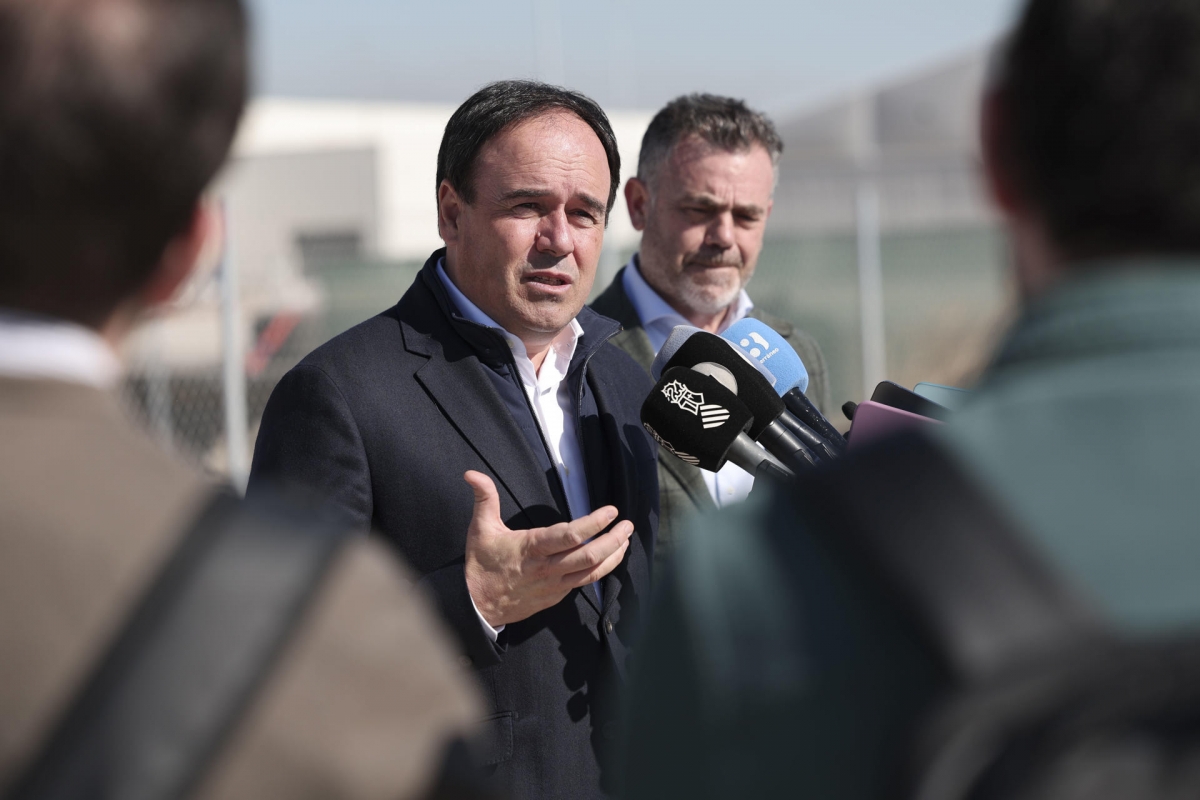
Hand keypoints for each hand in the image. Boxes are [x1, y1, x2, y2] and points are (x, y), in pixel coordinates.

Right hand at [462, 470, 633, 627]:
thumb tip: (472, 473)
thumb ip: (484, 498)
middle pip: (589, 556)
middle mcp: (547, 568)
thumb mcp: (480, 529)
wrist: (475, 607)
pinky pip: (584, 583)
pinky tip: (610, 559)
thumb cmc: (480, 565)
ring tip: (626, 540)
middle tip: (627, 525)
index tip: (611, 511)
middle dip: (613, 540)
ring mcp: (554, 585)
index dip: (594, 523)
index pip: (570, 536)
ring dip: (614, 556)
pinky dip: (601, 570)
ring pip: (592, 573)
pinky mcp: (556, 596)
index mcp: (532, 548)